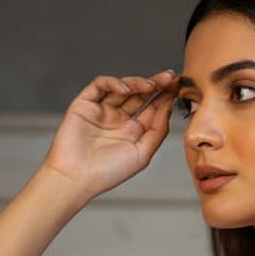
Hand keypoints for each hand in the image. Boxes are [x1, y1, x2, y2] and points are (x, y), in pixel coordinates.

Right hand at [41, 68, 179, 207]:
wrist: (77, 178)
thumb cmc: (108, 173)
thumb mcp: (142, 154)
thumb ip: (158, 130)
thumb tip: (168, 107)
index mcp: (133, 132)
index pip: (152, 108)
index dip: (165, 97)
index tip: (177, 86)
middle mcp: (119, 119)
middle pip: (140, 95)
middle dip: (156, 85)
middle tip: (170, 77)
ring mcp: (102, 110)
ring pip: (123, 88)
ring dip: (138, 83)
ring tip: (152, 85)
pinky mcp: (85, 104)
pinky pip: (100, 85)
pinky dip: (114, 83)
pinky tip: (126, 90)